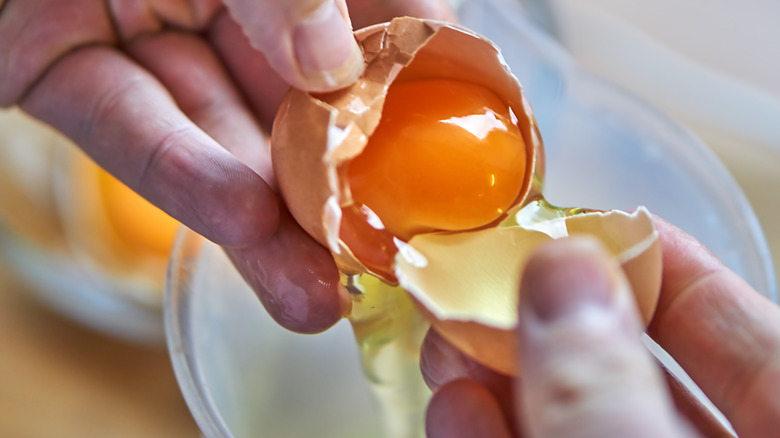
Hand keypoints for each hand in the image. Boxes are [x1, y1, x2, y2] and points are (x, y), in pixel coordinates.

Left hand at [0, 0, 450, 332]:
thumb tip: (334, 65)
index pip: (359, 11)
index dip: (407, 69)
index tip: (449, 132)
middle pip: (292, 97)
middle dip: (336, 182)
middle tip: (382, 253)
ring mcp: (140, 32)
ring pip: (216, 133)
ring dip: (266, 221)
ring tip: (316, 296)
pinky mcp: (59, 71)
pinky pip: (122, 127)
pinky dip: (180, 177)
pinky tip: (242, 223)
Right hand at [422, 218, 779, 436]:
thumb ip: (602, 392)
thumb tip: (562, 274)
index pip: (754, 340)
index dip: (671, 270)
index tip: (593, 225)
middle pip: (650, 381)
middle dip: (557, 328)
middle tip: (491, 287)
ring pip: (589, 425)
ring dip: (511, 385)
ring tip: (453, 352)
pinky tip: (459, 416)